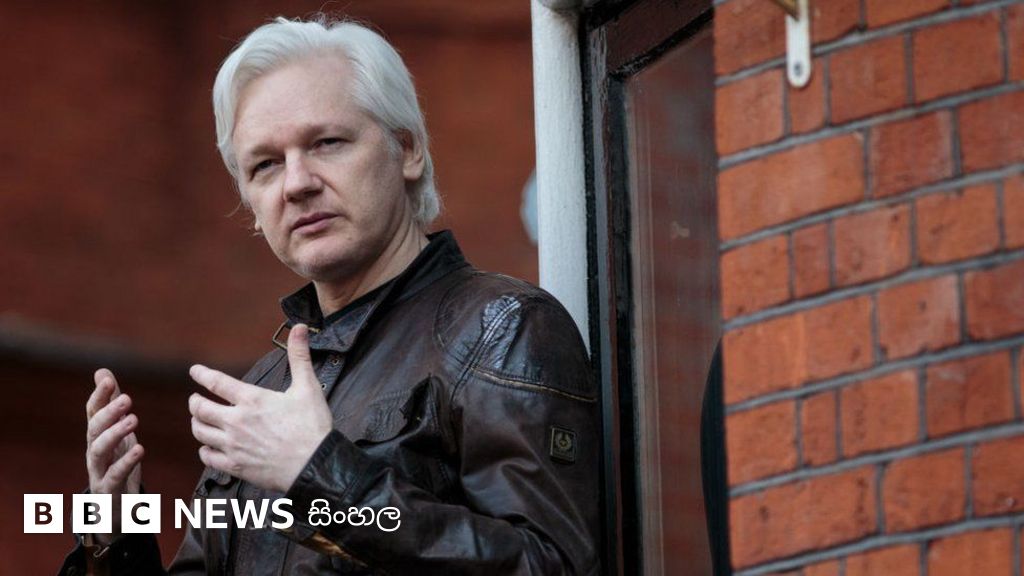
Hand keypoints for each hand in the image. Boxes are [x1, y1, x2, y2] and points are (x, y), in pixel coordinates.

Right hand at [85, 369, 143, 544]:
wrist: (115, 509)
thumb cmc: (116, 464)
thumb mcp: (118, 432)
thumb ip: (111, 404)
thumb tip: (102, 371)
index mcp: (97, 436)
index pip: (92, 412)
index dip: (98, 396)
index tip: (107, 379)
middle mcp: (94, 452)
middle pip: (93, 429)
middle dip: (108, 412)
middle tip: (127, 398)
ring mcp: (98, 472)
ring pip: (98, 451)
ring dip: (114, 434)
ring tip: (134, 420)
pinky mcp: (108, 491)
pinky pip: (114, 476)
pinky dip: (126, 462)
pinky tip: (140, 449)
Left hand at [188, 324, 332, 492]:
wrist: (315, 465)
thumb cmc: (313, 427)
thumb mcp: (308, 387)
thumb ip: (299, 356)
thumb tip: (300, 328)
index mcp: (252, 400)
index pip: (216, 382)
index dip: (201, 374)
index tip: (194, 371)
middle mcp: (236, 421)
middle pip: (200, 409)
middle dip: (194, 401)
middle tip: (194, 399)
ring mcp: (233, 445)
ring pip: (200, 432)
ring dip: (196, 424)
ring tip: (199, 420)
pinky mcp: (235, 465)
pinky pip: (207, 457)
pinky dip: (204, 450)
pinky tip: (208, 447)